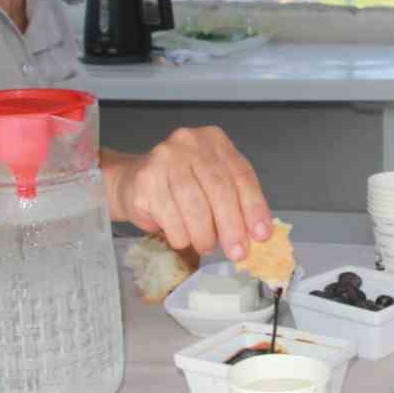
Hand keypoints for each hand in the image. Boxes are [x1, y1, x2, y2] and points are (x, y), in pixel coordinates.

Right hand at [104, 127, 270, 260]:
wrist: (132, 181)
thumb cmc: (180, 186)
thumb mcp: (213, 185)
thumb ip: (236, 202)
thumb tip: (258, 234)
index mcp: (214, 140)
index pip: (241, 174)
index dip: (254, 207)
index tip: (261, 234)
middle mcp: (189, 143)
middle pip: (219, 189)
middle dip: (232, 225)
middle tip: (237, 252)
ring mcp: (164, 158)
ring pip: (194, 205)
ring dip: (204, 234)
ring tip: (206, 245)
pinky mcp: (145, 179)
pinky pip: (170, 217)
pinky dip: (181, 235)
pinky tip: (182, 237)